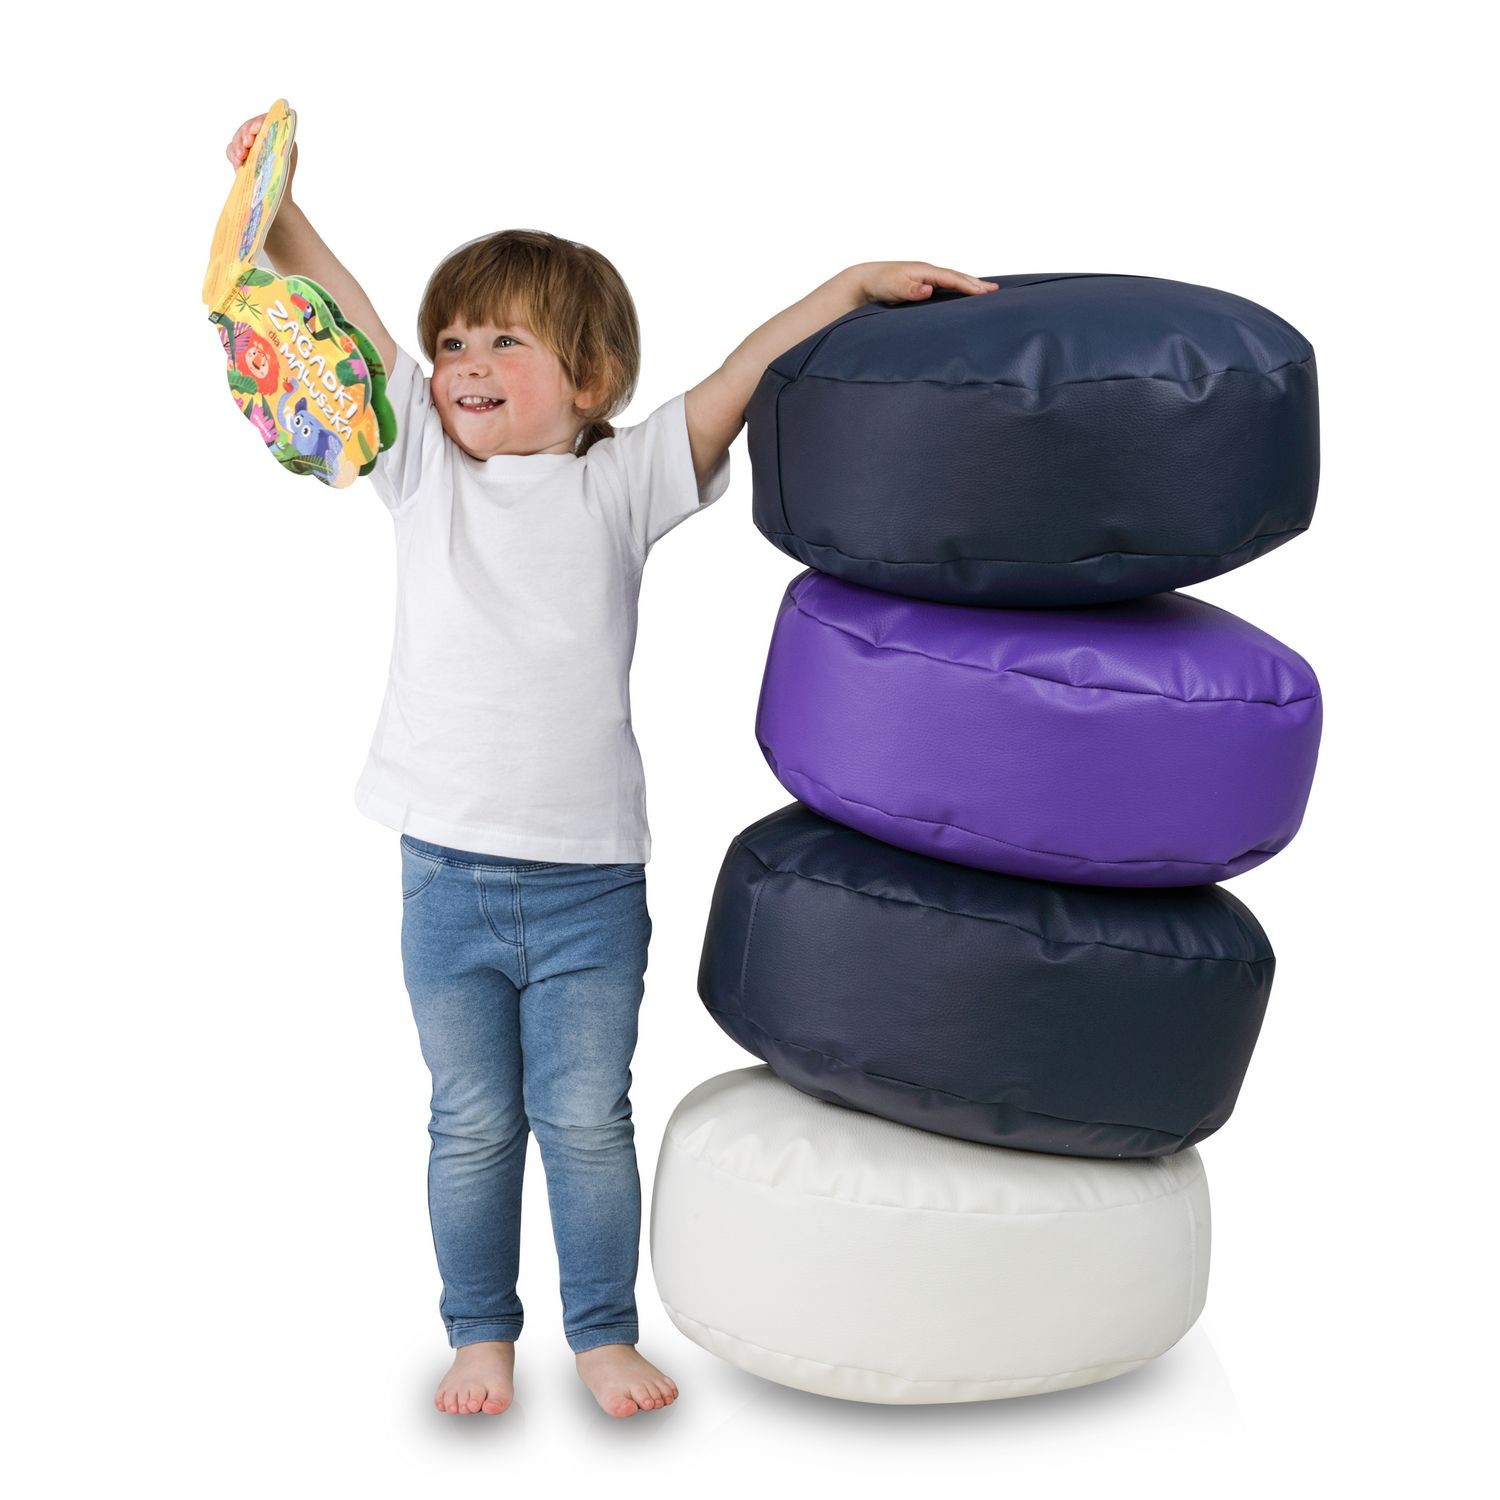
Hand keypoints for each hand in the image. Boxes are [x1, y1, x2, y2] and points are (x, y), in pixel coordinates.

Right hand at [226, 112, 297, 198]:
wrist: (275, 200)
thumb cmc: (283, 180)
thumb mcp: (287, 160)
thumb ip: (282, 145)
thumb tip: (278, 134)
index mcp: (277, 137)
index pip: (265, 121)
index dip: (258, 123)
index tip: (255, 131)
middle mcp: (262, 139)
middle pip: (248, 127)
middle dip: (245, 134)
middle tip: (247, 144)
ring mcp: (250, 147)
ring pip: (238, 137)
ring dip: (238, 145)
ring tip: (241, 157)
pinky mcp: (241, 157)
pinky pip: (231, 149)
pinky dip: (232, 154)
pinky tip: (237, 163)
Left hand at [848, 261, 997, 305]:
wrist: (866, 280)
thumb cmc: (880, 283)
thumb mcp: (895, 287)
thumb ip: (912, 289)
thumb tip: (929, 289)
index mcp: (925, 271)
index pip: (952, 278)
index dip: (968, 286)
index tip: (984, 293)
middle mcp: (928, 272)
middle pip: (957, 277)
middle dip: (976, 283)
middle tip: (995, 290)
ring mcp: (927, 278)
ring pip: (953, 281)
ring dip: (970, 285)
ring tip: (987, 291)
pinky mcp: (923, 286)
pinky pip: (946, 286)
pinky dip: (958, 289)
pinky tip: (964, 294)